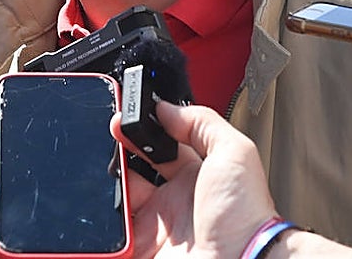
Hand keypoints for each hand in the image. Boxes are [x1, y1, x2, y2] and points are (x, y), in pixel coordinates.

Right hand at [110, 102, 276, 256]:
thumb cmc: (246, 219)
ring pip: (119, 197)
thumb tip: (167, 108)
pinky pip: (114, 231)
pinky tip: (106, 202)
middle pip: (134, 169)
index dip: (142, 130)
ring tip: (106, 168)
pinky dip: (105, 218)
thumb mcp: (234, 153)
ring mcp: (157, 225)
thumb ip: (202, 122)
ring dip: (109, 182)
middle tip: (110, 138)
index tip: (124, 117)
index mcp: (196, 175)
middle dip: (118, 152)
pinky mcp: (142, 248)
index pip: (160, 145)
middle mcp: (175, 199)